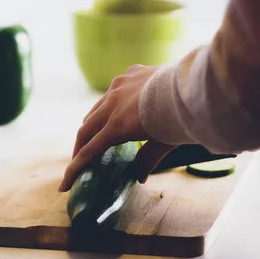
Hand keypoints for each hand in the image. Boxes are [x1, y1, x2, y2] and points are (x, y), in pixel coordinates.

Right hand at [59, 65, 174, 191]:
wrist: (195, 87)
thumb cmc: (180, 120)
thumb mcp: (163, 145)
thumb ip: (148, 160)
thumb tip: (140, 177)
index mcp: (117, 127)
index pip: (88, 151)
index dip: (74, 169)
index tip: (64, 185)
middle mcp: (111, 104)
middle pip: (85, 129)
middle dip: (79, 148)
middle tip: (77, 162)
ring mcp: (119, 85)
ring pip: (96, 108)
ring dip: (92, 125)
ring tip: (94, 136)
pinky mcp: (130, 73)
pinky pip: (114, 90)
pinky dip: (111, 103)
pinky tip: (119, 108)